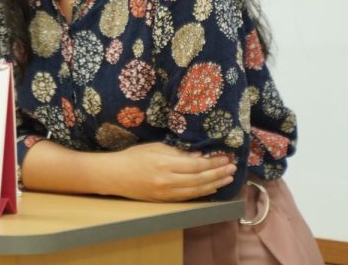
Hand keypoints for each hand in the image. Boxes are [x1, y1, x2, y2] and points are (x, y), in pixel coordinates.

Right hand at [103, 142, 235, 201]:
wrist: (115, 175)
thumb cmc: (134, 157)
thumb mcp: (156, 148)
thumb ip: (178, 153)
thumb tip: (199, 156)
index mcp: (165, 164)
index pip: (196, 165)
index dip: (213, 163)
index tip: (225, 158)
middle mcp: (167, 181)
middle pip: (199, 179)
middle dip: (218, 174)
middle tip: (232, 168)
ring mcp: (166, 193)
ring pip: (196, 191)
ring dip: (214, 184)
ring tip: (227, 179)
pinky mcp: (164, 200)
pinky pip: (187, 197)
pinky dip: (201, 193)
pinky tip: (211, 188)